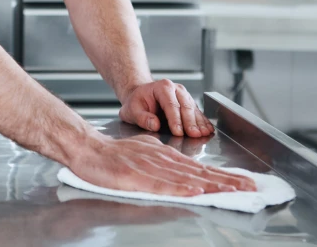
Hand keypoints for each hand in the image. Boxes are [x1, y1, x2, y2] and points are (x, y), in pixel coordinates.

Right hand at [69, 131, 256, 195]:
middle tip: (250, 187)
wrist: (92, 150)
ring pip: (185, 178)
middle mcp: (164, 161)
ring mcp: (151, 168)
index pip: (199, 168)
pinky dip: (180, 189)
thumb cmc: (118, 154)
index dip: (222, 175)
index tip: (242, 181)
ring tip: (234, 190)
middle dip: (226, 180)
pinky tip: (195, 192)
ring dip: (211, 185)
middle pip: (199, 173)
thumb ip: (165, 160)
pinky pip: (161, 185)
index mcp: (166, 156)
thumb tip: (183, 171)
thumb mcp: (147, 151)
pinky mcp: (136, 178)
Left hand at [119, 80, 213, 136]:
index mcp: (162, 87)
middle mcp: (176, 89)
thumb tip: (154, 124)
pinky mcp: (188, 102)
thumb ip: (142, 117)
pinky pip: (197, 112)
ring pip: (193, 109)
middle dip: (190, 122)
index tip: (178, 132)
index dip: (175, 119)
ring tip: (204, 133)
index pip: (171, 104)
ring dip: (199, 122)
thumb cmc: (137, 102)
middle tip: (194, 135)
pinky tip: (208, 129)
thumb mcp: (132, 109)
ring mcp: (183, 95)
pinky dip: (203, 121)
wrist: (141, 94)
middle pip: (185, 106)